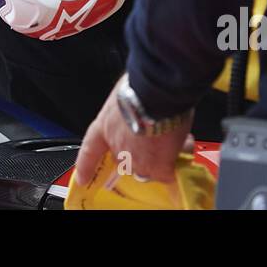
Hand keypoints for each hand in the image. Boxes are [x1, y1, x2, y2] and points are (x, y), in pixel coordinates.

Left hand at [75, 76, 190, 185]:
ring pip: (150, 165)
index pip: (91, 151)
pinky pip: (168, 172)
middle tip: (156, 136)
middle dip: (142, 150)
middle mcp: (117, 147)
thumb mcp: (126, 94)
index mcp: (104, 127)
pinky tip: (183, 144)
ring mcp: (136, 161)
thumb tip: (138, 104)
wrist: (155, 94)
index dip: (85, 167)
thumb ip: (129, 108)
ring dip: (163, 154)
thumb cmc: (140, 87)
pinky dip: (177, 161)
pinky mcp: (158, 169)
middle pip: (127, 158)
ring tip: (174, 135)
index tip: (82, 179)